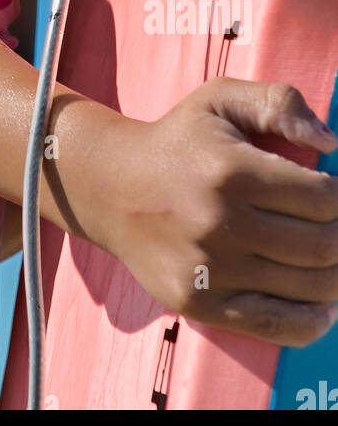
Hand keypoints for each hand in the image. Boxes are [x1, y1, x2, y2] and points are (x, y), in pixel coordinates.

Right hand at [92, 77, 337, 346]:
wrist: (110, 187)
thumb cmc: (177, 141)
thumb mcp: (219, 99)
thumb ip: (279, 103)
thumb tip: (329, 143)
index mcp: (231, 170)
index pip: (323, 199)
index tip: (332, 194)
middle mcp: (220, 222)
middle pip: (323, 247)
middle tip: (333, 227)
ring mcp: (208, 269)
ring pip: (309, 288)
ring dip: (335, 277)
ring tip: (328, 259)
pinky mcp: (198, 302)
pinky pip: (275, 326)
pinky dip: (311, 321)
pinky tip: (321, 305)